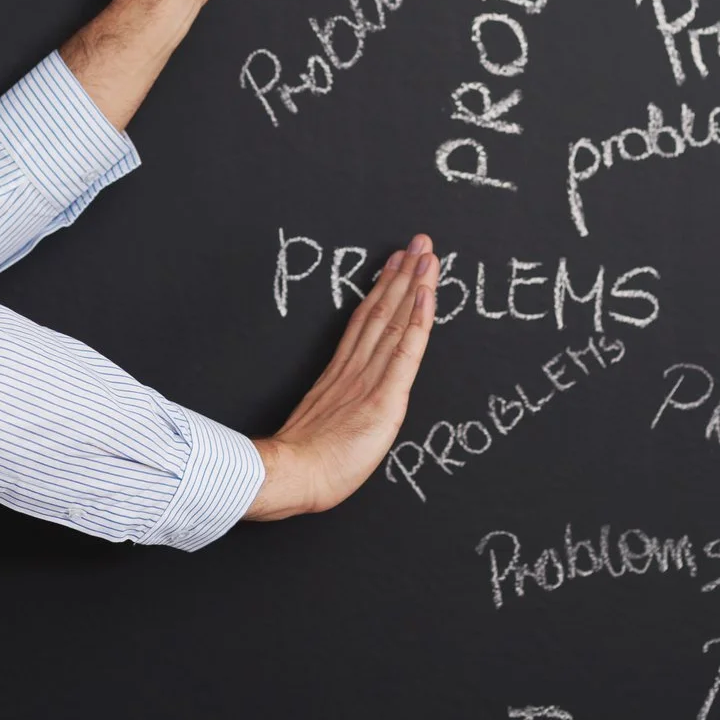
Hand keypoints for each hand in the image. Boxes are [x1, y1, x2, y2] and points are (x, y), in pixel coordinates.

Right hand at [246, 236, 439, 520]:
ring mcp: (369, 379)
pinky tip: (427, 294)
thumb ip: (331, 412)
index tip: (395, 265)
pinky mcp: (384, 396)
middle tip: (419, 244)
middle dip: (402, 276)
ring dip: (414, 286)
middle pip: (382, 312)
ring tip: (426, 255)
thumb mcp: (317, 430)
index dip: (383, 291)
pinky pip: (405, 350)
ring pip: (395, 322)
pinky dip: (418, 319)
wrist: (292, 475)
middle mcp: (355, 369)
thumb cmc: (302, 465)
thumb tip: (337, 409)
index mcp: (339, 375)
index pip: (365, 323)